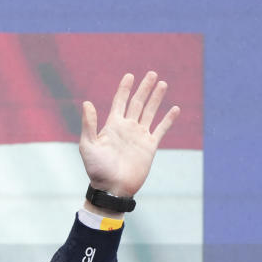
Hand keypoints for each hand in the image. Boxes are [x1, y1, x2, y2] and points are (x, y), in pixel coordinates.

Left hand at [79, 71, 180, 197]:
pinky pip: (161, 129)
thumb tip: (86, 103)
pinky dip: (168, 119)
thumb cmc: (97, 169)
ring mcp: (139, 136)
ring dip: (156, 98)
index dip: (124, 89)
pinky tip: (174, 109)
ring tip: (162, 84)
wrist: (112, 188)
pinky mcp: (150, 146)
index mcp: (112, 126)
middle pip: (137, 103)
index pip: (119, 102)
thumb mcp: (88, 145)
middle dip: (144, 88)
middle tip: (152, 74)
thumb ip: (89, 124)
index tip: (129, 75)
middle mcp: (126, 128)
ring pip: (150, 112)